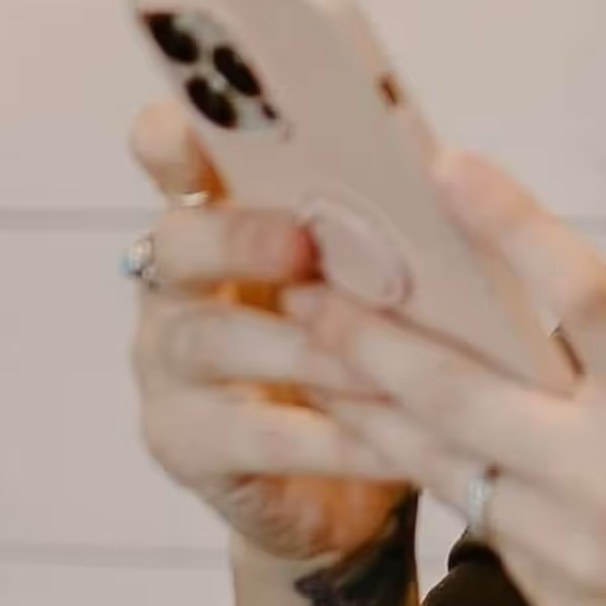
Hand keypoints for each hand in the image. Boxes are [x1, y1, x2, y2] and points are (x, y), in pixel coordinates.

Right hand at [123, 100, 409, 568]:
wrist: (348, 482)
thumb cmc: (362, 352)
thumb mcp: (375, 280)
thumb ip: (377, 225)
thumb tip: (440, 165)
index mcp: (217, 221)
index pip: (169, 158)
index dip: (173, 138)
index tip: (191, 122)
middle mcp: (173, 285)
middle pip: (177, 243)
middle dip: (240, 237)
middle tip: (304, 244)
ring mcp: (166, 367)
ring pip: (214, 341)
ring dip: (306, 349)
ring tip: (381, 362)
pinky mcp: (183, 444)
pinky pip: (256, 436)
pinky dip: (332, 438)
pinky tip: (391, 441)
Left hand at [296, 147, 605, 605]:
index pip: (581, 295)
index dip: (510, 222)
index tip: (447, 164)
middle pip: (458, 389)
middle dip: (370, 330)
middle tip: (305, 282)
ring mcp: (573, 555)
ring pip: (447, 464)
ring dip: (372, 406)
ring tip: (311, 357)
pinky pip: (495, 524)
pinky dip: (452, 476)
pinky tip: (409, 440)